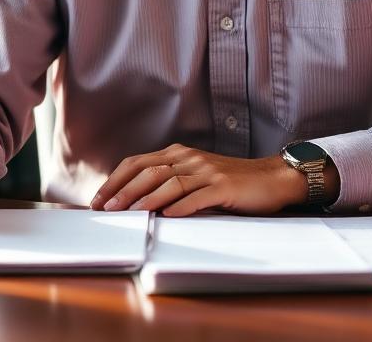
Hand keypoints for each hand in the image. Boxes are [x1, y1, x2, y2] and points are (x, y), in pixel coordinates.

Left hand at [90, 144, 307, 216]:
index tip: (99, 199)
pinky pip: (198, 196)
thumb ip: (172, 184)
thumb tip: (137, 203)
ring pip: (170, 182)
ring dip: (146, 198)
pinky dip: (180, 207)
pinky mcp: (224, 186)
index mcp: (180, 154)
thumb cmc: (233, 183)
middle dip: (123, 191)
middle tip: (106, 209)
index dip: (116, 180)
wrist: (273, 178)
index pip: (138, 162)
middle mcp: (190, 158)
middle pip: (149, 171)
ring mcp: (207, 171)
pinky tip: (167, 217)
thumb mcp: (198, 177)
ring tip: (130, 213)